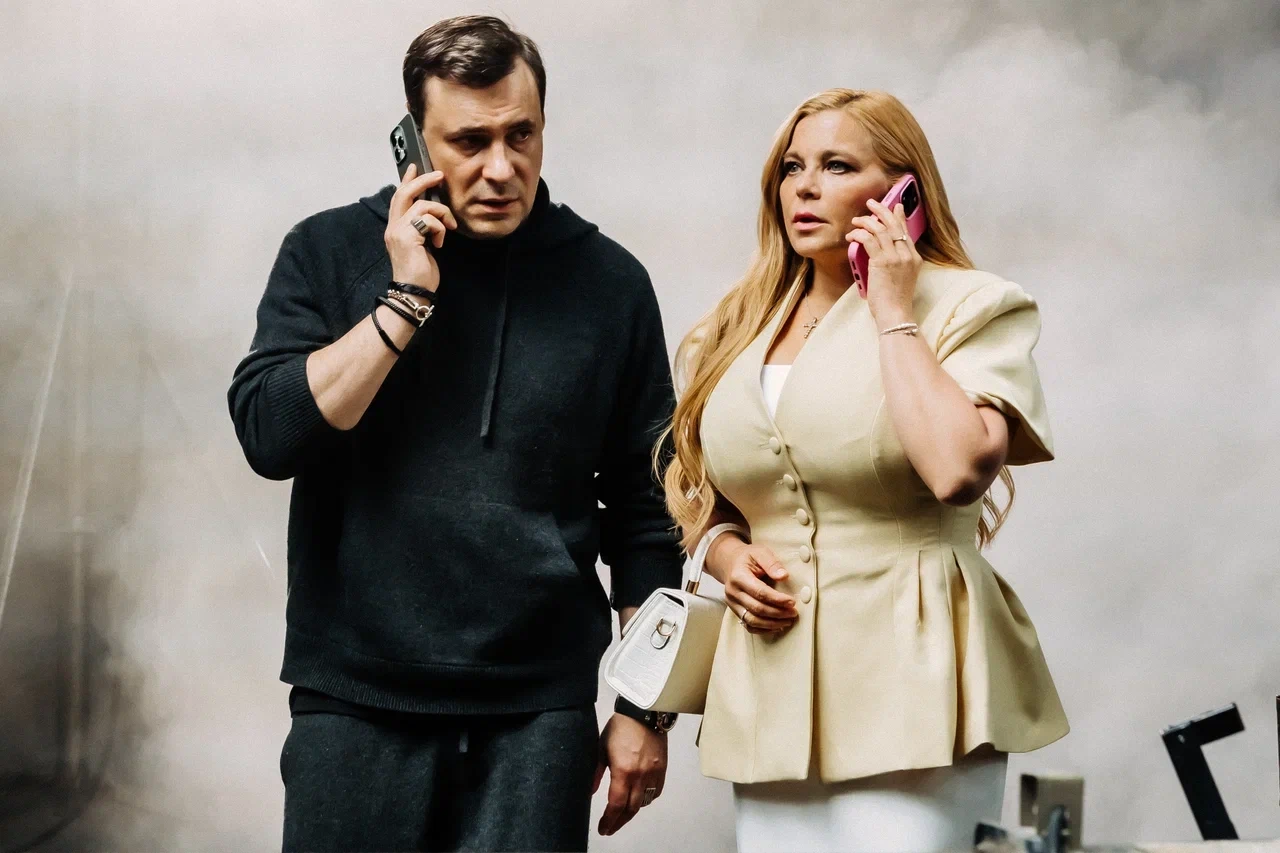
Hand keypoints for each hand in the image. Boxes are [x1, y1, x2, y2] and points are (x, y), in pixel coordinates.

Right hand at [384, 163, 456, 290]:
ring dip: (442, 213)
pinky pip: (429, 220)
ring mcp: (398, 231)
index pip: (398, 197)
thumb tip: (433, 214)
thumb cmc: (421, 273)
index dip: (407, 180)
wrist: (413, 292)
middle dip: (423, 180)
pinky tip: (440, 242)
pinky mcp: (408, 237)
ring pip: (422, 205)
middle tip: (439, 176)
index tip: (414, 167)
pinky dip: (440, 228)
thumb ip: (422, 228)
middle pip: (404, 193)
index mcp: (395, 228)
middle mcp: (393, 227)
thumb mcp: (422, 245)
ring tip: (449, 227)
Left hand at [592, 713, 667, 835]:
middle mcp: (640, 776)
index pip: (616, 805)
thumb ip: (596, 773)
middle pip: (631, 809)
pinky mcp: (662, 769)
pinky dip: (646, 799)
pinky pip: (655, 792)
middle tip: (611, 827)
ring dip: (632, 811)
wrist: (644, 712)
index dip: (609, 820)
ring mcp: (653, 774)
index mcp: (623, 772)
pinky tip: (639, 798)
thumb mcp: (601, 749)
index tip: (603, 828)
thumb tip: (590, 792)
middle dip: (619, 822)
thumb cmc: (621, 728)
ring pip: (644, 802)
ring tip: (622, 813)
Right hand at [722, 541, 797, 634]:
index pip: (759, 592)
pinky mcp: (734, 610)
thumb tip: (784, 576)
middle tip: (794, 613)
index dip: (777, 599)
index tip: (792, 602)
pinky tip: (776, 626)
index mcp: (738, 576)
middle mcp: (733, 592)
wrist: (730, 562)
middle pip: (756, 608)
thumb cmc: (748, 557)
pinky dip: (763, 629)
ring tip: (788, 621)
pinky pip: (748, 625)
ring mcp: (732, 603)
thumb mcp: (760, 552)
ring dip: (772, 623)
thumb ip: (772, 563)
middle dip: (778, 613)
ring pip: (752, 620)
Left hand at [846, 198, 921, 323]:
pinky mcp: (882, 262)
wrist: (895, 314)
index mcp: (914, 258)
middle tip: (871, 203)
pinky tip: (852, 235)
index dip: (898, 217)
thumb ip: (895, 263)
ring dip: (866, 221)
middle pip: (894, 225)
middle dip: (882, 211)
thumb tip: (881, 253)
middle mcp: (907, 255)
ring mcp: (896, 257)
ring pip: (881, 229)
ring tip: (856, 220)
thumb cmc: (894, 302)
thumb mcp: (901, 279)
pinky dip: (859, 234)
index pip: (906, 231)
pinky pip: (869, 239)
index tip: (894, 206)